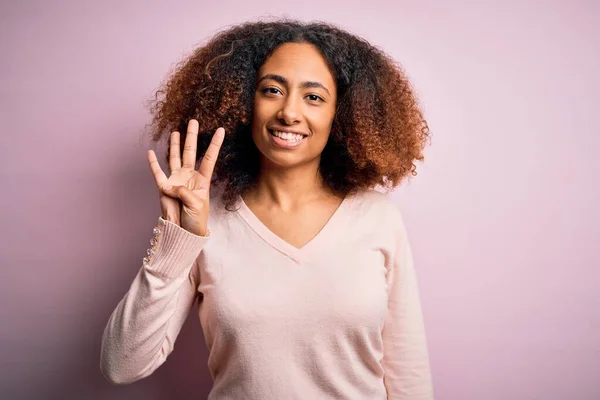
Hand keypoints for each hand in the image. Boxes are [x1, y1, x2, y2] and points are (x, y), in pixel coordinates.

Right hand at [147, 119, 224, 235]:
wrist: (183, 232)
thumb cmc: (196, 220)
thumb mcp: (196, 204)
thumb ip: (184, 192)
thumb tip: (170, 186)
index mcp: (202, 180)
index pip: (209, 158)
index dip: (215, 144)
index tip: (221, 130)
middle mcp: (189, 177)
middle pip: (191, 152)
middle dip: (192, 137)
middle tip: (194, 121)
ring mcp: (176, 180)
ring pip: (175, 158)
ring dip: (175, 145)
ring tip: (176, 131)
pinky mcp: (164, 188)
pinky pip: (157, 173)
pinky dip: (153, 163)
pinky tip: (150, 152)